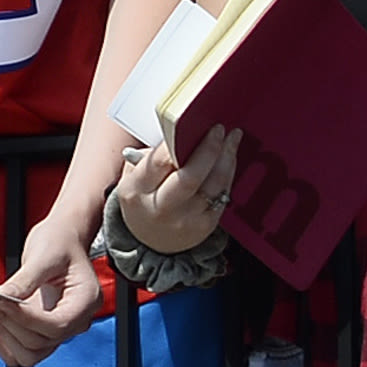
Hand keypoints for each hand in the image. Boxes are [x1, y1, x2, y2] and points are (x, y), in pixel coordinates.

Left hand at [0, 213, 105, 366]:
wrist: (61, 242)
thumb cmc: (58, 244)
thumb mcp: (43, 255)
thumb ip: (24, 279)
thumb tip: (1, 297)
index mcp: (86, 302)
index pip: (57, 326)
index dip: (25, 318)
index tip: (0, 301)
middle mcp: (76, 322)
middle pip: (40, 343)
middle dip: (9, 322)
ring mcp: (59, 331)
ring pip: (29, 355)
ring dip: (4, 334)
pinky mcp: (42, 334)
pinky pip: (19, 352)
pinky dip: (2, 339)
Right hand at [113, 121, 238, 255]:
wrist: (152, 242)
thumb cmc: (144, 201)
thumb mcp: (134, 180)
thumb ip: (149, 159)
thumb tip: (175, 132)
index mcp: (136, 191)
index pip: (158, 163)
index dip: (177, 142)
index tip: (190, 123)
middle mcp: (161, 208)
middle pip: (190, 176)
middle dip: (208, 149)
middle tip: (219, 129)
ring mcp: (186, 219)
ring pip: (212, 185)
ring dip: (226, 158)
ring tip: (232, 138)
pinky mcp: (206, 225)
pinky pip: (222, 194)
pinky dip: (228, 173)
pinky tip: (230, 158)